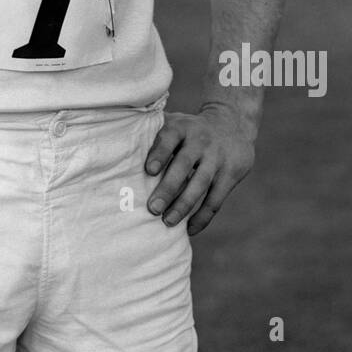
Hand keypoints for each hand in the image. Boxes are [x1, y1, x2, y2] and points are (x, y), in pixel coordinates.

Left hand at [144, 103, 254, 236]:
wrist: (233, 123)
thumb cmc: (190, 129)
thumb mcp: (175, 122)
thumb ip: (153, 132)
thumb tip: (118, 146)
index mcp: (182, 127)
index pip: (169, 138)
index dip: (159, 153)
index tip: (149, 170)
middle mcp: (201, 141)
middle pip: (184, 165)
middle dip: (168, 188)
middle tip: (152, 208)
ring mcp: (217, 159)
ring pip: (200, 185)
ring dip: (183, 206)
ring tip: (167, 222)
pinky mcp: (230, 175)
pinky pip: (215, 200)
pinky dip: (202, 217)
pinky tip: (189, 229)